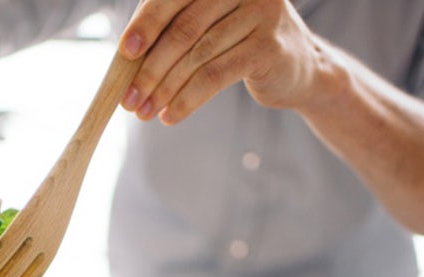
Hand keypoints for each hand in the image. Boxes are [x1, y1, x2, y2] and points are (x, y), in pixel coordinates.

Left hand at [118, 0, 329, 123]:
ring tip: (145, 112)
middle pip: (184, 28)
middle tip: (129, 97)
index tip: (125, 53)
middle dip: (150, 67)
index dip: (147, 24)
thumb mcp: (209, 24)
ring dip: (164, 88)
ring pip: (198, 56)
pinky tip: (170, 115)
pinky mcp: (269, 47)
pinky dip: (187, 99)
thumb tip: (125, 55)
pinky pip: (215, 76)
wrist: (299, 67)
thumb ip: (174, 26)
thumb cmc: (240, 43)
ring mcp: (261, 13)